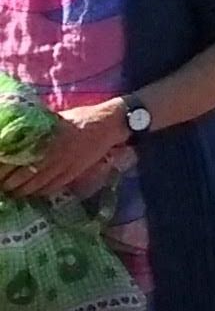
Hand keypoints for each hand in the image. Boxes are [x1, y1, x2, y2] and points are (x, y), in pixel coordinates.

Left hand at [0, 104, 128, 199]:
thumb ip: (38, 130)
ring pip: (35, 186)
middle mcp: (51, 156)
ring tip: (13, 192)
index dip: (4, 170)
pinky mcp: (72, 173)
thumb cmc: (81, 118)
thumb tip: (19, 134)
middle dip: (9, 184)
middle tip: (3, 185)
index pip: (16, 160)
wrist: (109, 124)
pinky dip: (39, 192)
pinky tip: (34, 192)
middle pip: (22, 177)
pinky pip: (51, 187)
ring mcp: (62, 167)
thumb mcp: (56, 119)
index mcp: (44, 141)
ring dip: (22, 191)